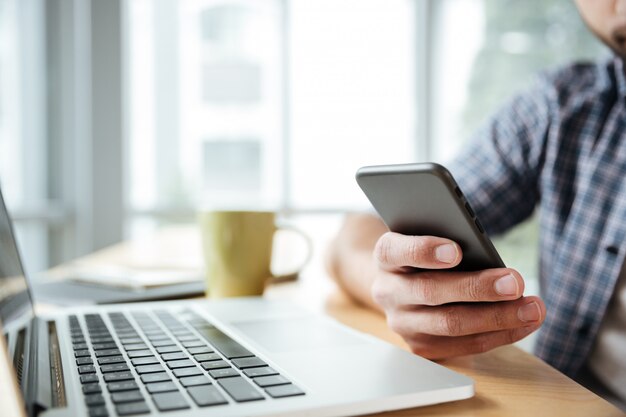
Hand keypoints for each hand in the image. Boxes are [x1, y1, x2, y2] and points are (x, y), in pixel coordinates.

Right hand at [371, 232, 545, 358]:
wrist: (404, 283)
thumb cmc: (428, 254)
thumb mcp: (430, 238)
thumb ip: (449, 242)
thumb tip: (488, 259)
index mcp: (386, 255)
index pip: (397, 251)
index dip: (424, 251)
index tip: (456, 251)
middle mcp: (387, 290)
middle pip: (430, 292)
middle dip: (477, 288)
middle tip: (515, 282)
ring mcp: (401, 322)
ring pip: (449, 324)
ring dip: (497, 317)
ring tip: (532, 308)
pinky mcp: (420, 346)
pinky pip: (463, 345)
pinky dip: (499, 335)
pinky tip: (524, 323)